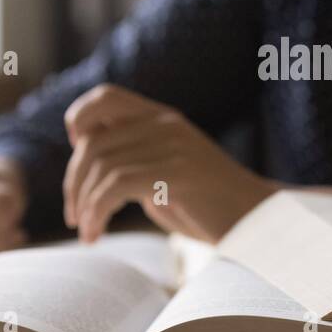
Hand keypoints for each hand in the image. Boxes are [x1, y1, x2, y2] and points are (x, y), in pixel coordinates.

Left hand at [62, 84, 276, 243]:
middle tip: (75, 217)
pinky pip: (116, 186)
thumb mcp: (167, 173)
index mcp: (163, 119)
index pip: (105, 97)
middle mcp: (166, 125)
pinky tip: (95, 235)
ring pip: (101, 167)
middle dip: (74, 183)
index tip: (80, 160)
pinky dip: (96, 213)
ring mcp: (173, 147)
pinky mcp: (177, 174)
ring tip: (87, 232)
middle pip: (92, 142)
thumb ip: (135, 159)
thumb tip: (89, 162)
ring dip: (83, 205)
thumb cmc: (210, 207)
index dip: (79, 121)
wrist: (258, 222)